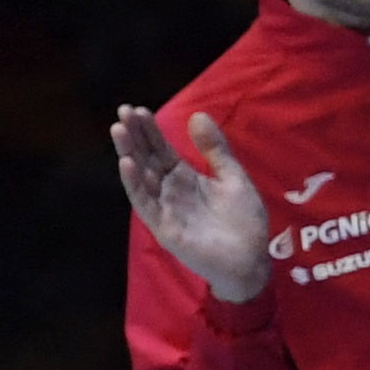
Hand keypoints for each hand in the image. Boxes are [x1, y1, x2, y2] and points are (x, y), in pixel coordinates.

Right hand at [111, 105, 270, 301]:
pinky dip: (135, 183)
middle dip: (135, 135)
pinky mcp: (163, 226)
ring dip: (129, 153)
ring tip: (119, 130)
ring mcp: (164, 208)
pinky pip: (145, 203)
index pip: (161, 149)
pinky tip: (127, 163)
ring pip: (141, 177)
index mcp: (185, 178)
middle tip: (122, 110)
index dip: (150, 130)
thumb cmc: (243, 221)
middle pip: (147, 158)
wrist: (251, 260)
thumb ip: (216, 150)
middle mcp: (170, 190)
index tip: (137, 109)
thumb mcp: (232, 178)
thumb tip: (198, 115)